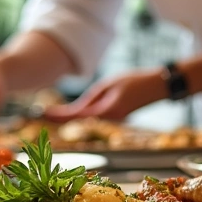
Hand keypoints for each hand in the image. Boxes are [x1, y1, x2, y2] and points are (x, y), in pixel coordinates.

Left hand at [43, 69, 166, 121]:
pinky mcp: (117, 116)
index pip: (78, 115)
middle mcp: (110, 119)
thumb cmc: (136, 81)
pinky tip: (73, 112)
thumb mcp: (109, 84)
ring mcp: (114, 119)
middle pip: (81, 120)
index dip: (60, 115)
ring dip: (72, 116)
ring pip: (88, 119)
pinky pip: (96, 117)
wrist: (158, 86)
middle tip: (43, 113)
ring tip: (53, 113)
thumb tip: (77, 110)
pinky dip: (83, 115)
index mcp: (107, 110)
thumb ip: (92, 98)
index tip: (44, 113)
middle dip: (63, 117)